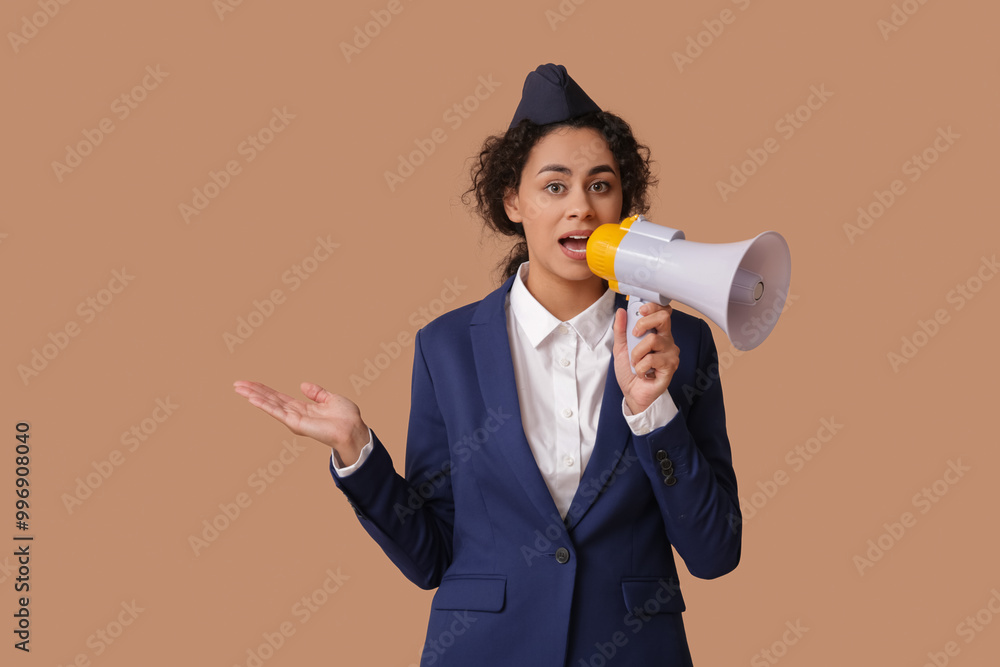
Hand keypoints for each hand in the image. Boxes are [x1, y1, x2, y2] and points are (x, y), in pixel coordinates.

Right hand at [233, 380, 369, 462]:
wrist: (353, 429)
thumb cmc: (346, 417)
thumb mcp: (330, 399)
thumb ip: (316, 393)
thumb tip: (303, 385)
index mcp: (302, 408)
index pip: (278, 397)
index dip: (264, 390)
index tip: (250, 383)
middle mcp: (294, 414)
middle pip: (269, 400)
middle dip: (253, 391)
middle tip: (237, 384)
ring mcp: (293, 419)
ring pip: (269, 404)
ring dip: (254, 396)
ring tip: (239, 388)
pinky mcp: (295, 423)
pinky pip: (277, 412)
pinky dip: (264, 405)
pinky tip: (252, 398)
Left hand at [612, 302, 679, 414]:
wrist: (633, 393)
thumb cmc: (630, 371)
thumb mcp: (620, 347)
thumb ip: (621, 329)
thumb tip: (621, 312)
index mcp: (656, 332)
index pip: (662, 311)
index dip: (653, 306)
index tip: (641, 310)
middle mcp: (666, 340)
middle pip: (663, 318)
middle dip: (644, 323)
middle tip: (635, 335)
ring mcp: (670, 352)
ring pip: (652, 340)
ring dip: (636, 353)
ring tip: (636, 363)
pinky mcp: (670, 365)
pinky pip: (651, 359)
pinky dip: (640, 367)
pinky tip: (642, 373)